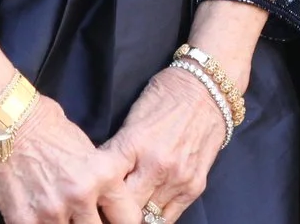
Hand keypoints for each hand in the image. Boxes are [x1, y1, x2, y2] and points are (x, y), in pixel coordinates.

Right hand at [0, 93, 145, 223]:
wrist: (6, 122)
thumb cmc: (47, 128)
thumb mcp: (88, 149)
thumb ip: (99, 179)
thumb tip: (106, 203)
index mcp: (104, 174)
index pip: (129, 219)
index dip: (120, 221)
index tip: (112, 218)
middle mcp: (81, 195)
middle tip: (83, 216)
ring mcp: (52, 211)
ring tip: (60, 212)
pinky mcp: (23, 220)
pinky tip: (40, 216)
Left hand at [101, 67, 232, 221]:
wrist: (209, 88)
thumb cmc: (166, 96)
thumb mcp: (133, 118)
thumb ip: (118, 150)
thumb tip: (98, 177)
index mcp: (134, 144)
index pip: (104, 185)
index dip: (95, 196)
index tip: (90, 199)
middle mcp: (156, 165)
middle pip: (124, 208)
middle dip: (112, 209)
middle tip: (105, 207)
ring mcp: (178, 178)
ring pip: (146, 217)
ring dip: (134, 214)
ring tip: (125, 209)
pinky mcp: (195, 186)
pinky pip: (168, 217)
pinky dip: (155, 217)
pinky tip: (147, 209)